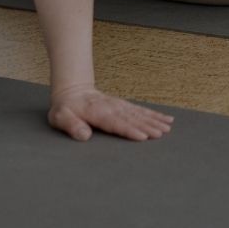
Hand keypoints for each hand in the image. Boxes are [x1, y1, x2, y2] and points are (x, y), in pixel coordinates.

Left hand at [48, 86, 173, 141]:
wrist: (73, 91)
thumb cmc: (66, 108)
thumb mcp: (60, 117)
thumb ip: (72, 126)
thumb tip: (85, 136)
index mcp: (98, 113)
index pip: (117, 123)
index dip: (130, 130)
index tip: (143, 136)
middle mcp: (113, 108)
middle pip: (133, 119)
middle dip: (148, 126)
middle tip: (162, 133)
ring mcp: (120, 106)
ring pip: (140, 114)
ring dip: (154, 120)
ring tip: (168, 127)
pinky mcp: (124, 106)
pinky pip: (141, 110)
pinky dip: (154, 114)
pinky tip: (165, 118)